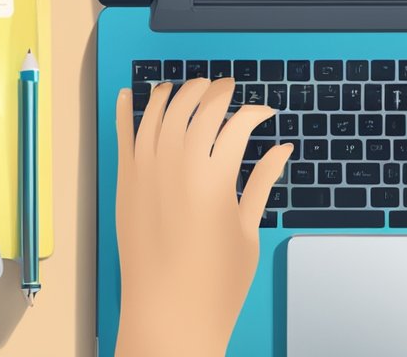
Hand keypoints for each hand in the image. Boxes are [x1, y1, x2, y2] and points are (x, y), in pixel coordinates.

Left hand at [115, 78, 291, 356]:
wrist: (167, 319)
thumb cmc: (214, 285)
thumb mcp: (248, 231)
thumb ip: (262, 182)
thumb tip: (282, 148)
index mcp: (215, 179)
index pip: (238, 123)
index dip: (256, 112)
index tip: (265, 113)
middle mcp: (177, 167)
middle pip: (200, 108)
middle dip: (218, 91)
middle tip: (229, 88)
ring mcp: (146, 173)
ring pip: (160, 113)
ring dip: (178, 93)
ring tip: (192, 87)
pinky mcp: (125, 185)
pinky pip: (123, 136)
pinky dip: (127, 111)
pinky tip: (133, 93)